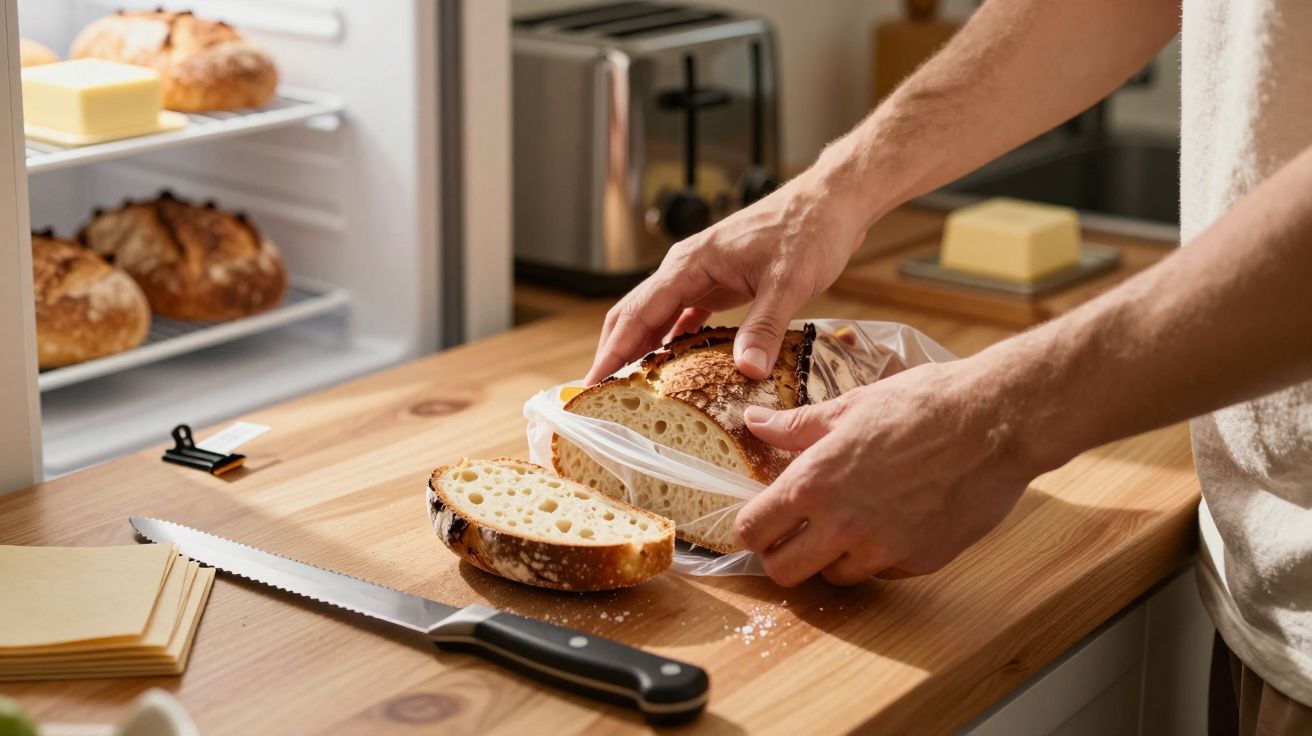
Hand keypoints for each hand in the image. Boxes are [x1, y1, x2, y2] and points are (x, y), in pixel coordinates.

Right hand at [584, 167, 873, 384]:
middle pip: (636, 314)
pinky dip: (671, 342)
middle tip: (601, 397)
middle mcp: (687, 268)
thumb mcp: (789, 282)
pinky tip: (671, 369)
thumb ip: (763, 327)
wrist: (830, 201)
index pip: (639, 312)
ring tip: (628, 390)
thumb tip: (746, 372)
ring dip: (639, 349)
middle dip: (614, 353)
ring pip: (656, 316)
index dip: (613, 350)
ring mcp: (701, 275)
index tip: (593, 383)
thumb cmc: (809, 230)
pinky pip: (683, 316)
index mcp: (692, 264)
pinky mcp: (719, 283)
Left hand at [733, 359, 1045, 585]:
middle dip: (783, 555)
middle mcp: (842, 524)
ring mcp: (882, 550)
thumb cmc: (924, 404)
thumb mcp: (850, 406)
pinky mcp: (919, 562)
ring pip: (834, 576)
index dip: (750, 527)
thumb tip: (754, 421)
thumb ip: (796, 427)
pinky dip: (879, 556)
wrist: (996, 421)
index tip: (760, 519)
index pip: (753, 531)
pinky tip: (894, 520)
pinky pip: (882, 573)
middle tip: (796, 533)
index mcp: (814, 482)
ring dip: (833, 556)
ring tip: (852, 519)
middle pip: (783, 572)